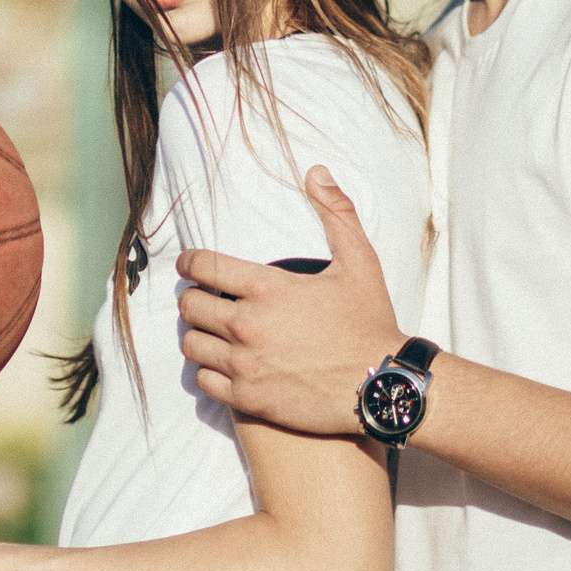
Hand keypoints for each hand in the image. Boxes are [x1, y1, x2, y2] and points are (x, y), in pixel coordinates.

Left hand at [177, 165, 404, 436]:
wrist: (382, 386)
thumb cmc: (370, 322)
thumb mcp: (360, 260)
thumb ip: (336, 212)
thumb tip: (316, 172)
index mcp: (267, 288)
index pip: (202, 267)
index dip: (189, 262)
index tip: (188, 265)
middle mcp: (247, 325)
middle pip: (189, 307)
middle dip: (193, 299)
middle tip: (204, 300)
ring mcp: (245, 365)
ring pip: (191, 345)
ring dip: (198, 335)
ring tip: (212, 333)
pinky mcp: (248, 399)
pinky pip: (203, 381)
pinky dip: (208, 371)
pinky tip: (223, 365)